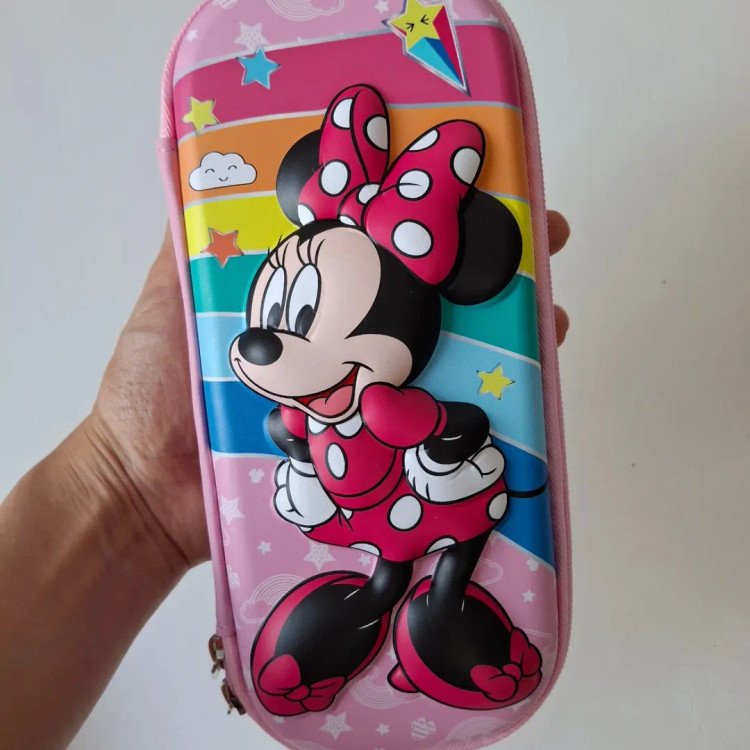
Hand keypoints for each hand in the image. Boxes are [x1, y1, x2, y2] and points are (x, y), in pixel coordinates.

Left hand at [81, 211, 569, 570]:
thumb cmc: (154, 391)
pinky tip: (519, 396)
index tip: (478, 182)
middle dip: (488, 271)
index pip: (379, 248)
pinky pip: (426, 428)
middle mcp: (343, 345)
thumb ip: (194, 244)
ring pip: (442, 361)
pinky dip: (473, 413)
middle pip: (426, 302)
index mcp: (307, 303)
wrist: (148, 493)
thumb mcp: (172, 297)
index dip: (425, 214)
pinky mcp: (366, 451)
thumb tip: (209, 165)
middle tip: (540, 247)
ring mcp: (361, 399)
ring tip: (548, 317)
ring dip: (500, 338)